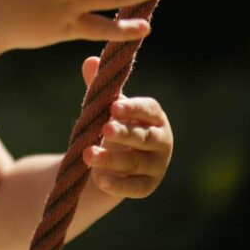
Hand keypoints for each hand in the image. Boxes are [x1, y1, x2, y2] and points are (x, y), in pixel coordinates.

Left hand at [79, 56, 172, 197]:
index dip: (132, 108)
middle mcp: (161, 140)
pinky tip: (100, 180)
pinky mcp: (146, 186)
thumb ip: (101, 88)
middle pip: (143, 137)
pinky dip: (118, 185)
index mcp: (154, 116)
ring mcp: (156, 165)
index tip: (114, 106)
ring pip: (134, 163)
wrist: (112, 162)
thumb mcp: (106, 108)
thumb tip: (90, 61)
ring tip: (88, 154)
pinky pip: (134, 188)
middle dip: (123, 133)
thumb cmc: (113, 125)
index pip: (148, 110)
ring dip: (111, 159)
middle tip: (105, 129)